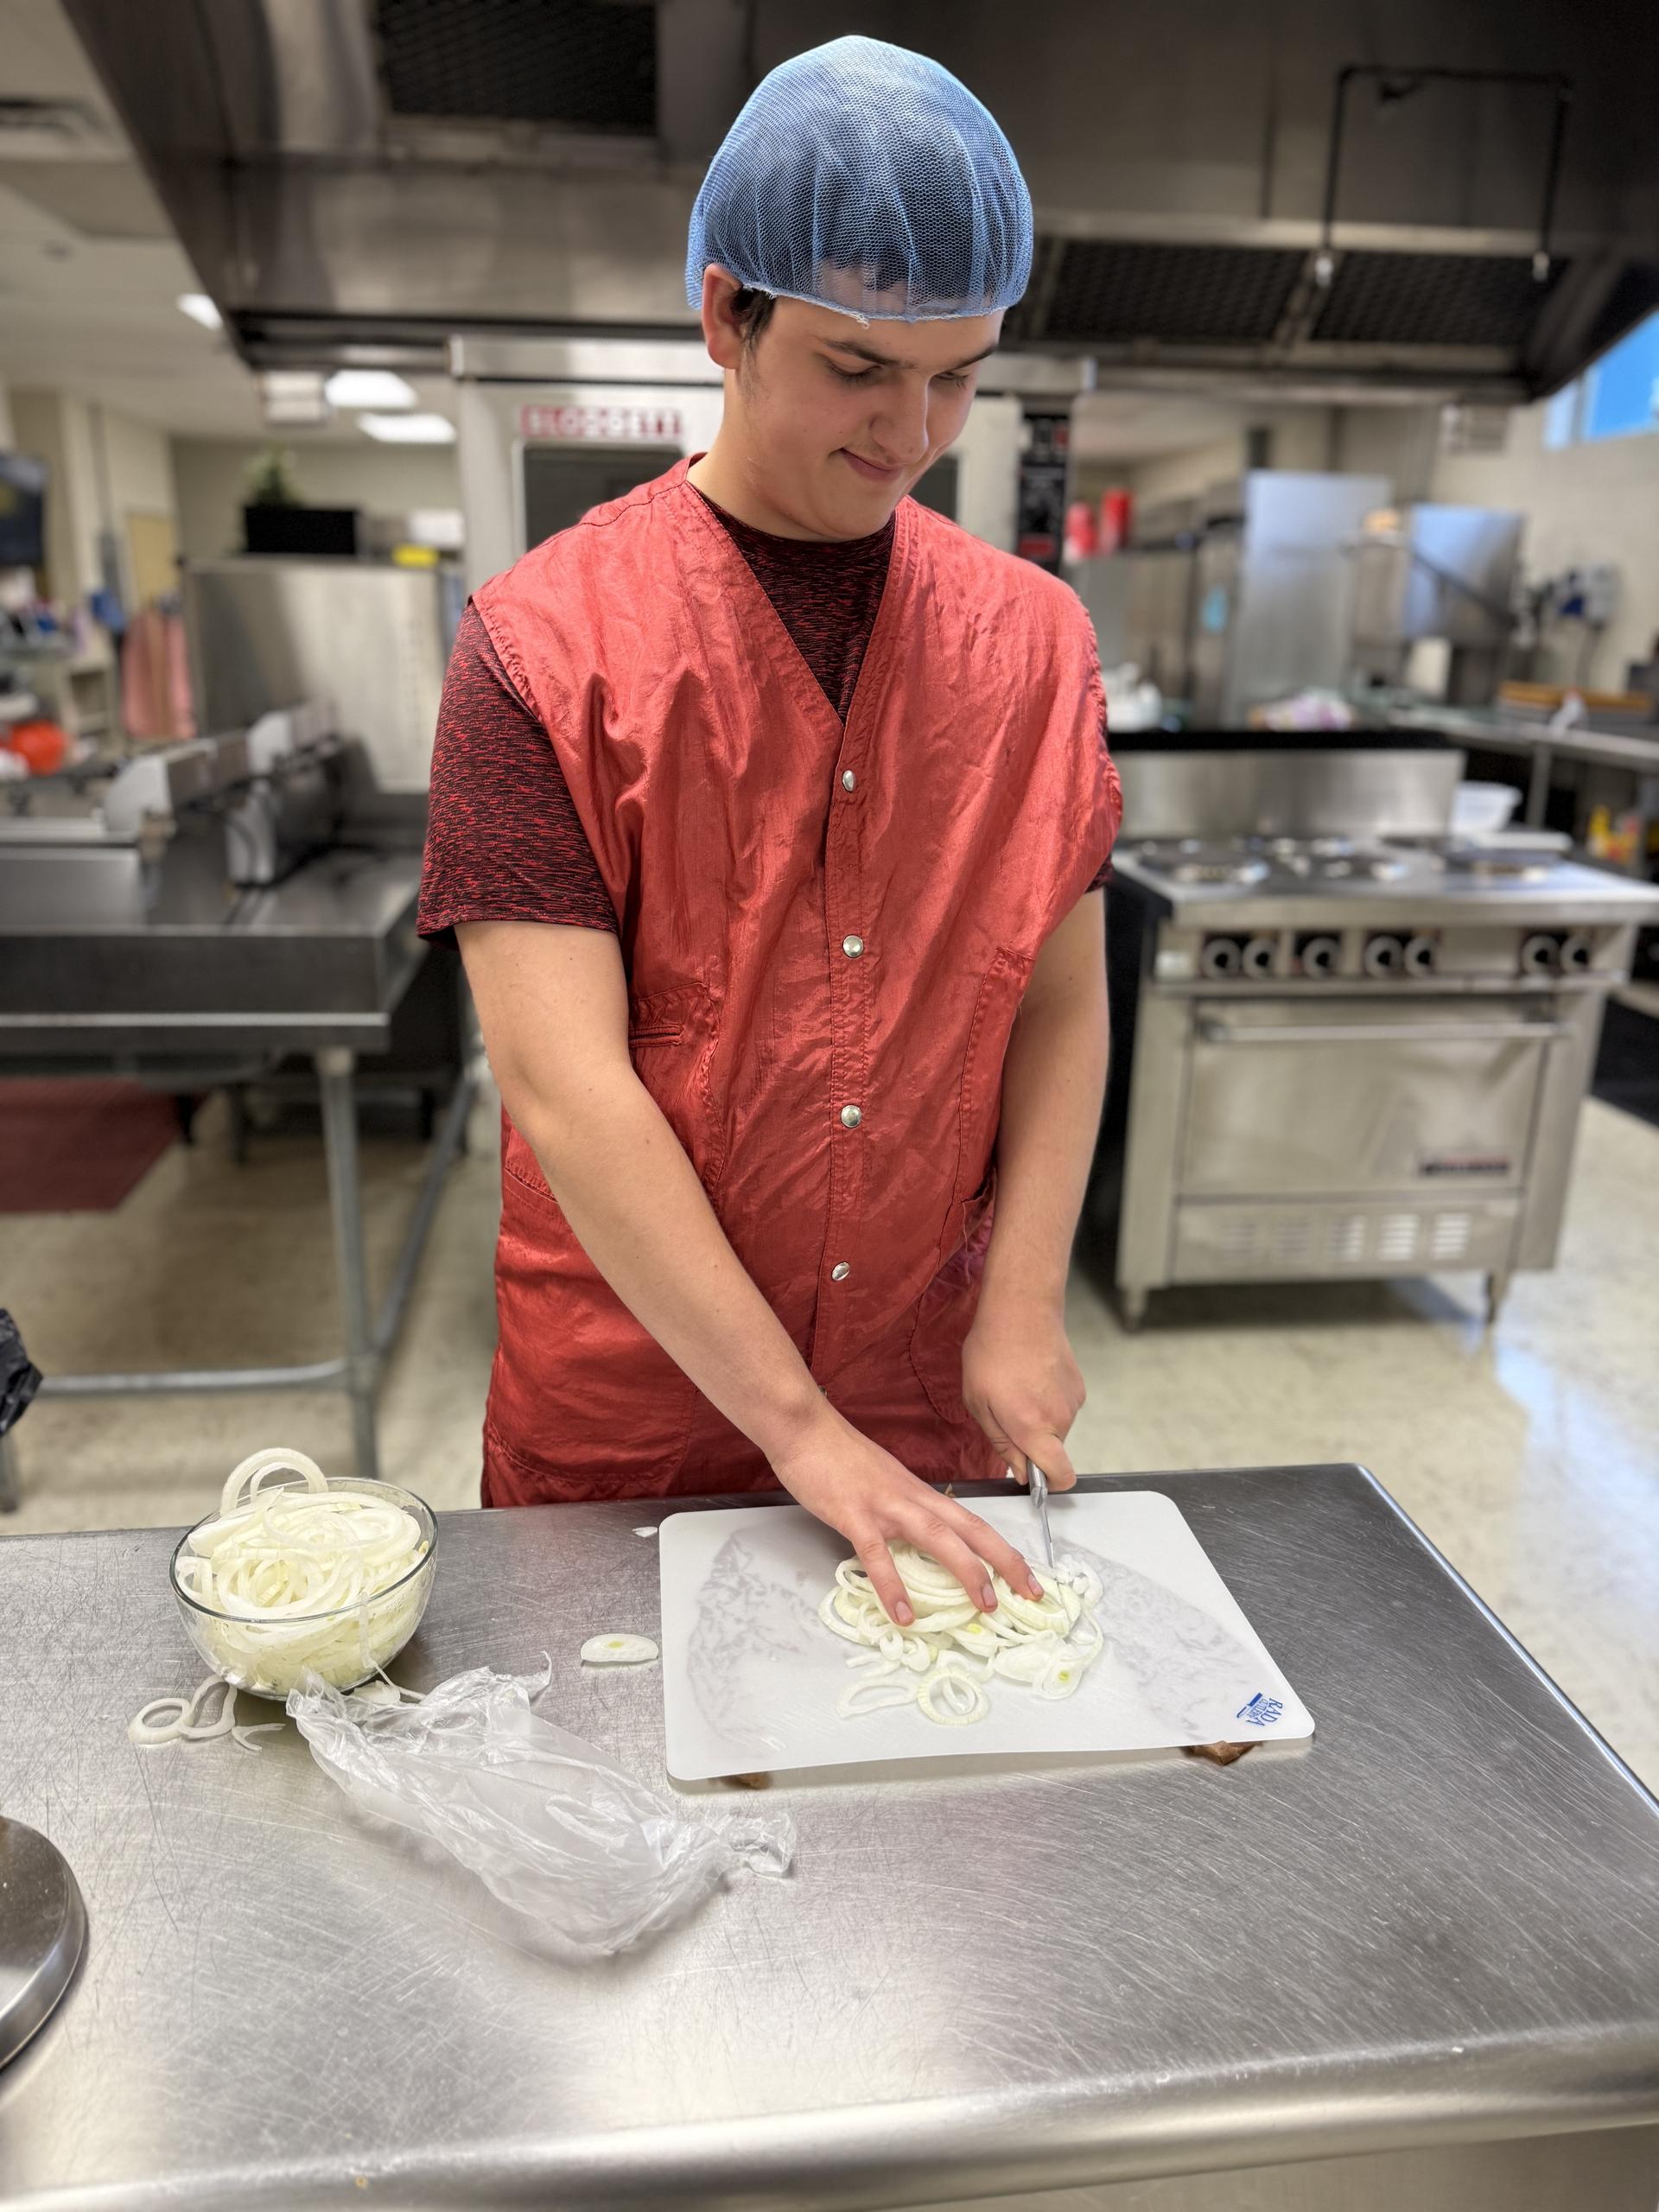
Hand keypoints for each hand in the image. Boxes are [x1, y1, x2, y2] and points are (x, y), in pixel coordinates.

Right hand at [767, 1398, 1043, 1623]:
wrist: (805, 1428)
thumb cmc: (838, 1455)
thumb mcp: (883, 1482)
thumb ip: (901, 1507)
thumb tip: (916, 1537)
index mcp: (919, 1493)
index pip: (971, 1522)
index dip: (1003, 1549)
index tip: (1025, 1576)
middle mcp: (912, 1499)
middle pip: (970, 1529)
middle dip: (1005, 1561)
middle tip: (1030, 1593)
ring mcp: (885, 1507)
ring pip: (938, 1538)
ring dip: (967, 1571)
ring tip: (986, 1605)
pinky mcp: (854, 1516)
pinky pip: (878, 1556)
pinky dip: (893, 1587)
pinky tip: (903, 1614)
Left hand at [961, 1297, 1084, 1491]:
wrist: (1021, 1308)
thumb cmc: (992, 1352)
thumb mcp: (978, 1402)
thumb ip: (1001, 1443)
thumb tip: (1019, 1470)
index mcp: (1033, 1429)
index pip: (1060, 1476)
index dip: (1047, 1485)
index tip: (1029, 1477)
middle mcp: (1060, 1419)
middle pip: (1052, 1451)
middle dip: (1030, 1443)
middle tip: (1003, 1413)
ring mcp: (1073, 1401)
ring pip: (1055, 1427)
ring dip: (1036, 1419)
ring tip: (1014, 1388)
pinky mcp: (1079, 1385)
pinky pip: (1061, 1406)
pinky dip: (1046, 1400)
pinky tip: (1029, 1377)